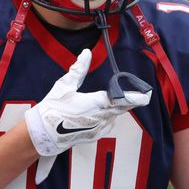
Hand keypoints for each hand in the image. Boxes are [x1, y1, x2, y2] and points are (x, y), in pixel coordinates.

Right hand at [25, 49, 151, 156]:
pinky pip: (107, 125)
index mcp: (94, 103)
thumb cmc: (52, 108)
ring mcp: (98, 129)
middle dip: (129, 102)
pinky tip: (100, 113)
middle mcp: (100, 118)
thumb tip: (86, 52)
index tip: (146, 95)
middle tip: (142, 96)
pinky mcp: (94, 136)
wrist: (42, 134)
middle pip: (120, 108)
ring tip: (114, 102)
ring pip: (113, 117)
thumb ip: (78, 69)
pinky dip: (107, 117)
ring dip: (115, 109)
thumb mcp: (64, 86)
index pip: (119, 99)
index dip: (133, 98)